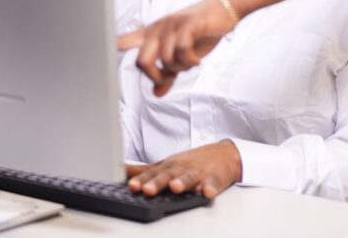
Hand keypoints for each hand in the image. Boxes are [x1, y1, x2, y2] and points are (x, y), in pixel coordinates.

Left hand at [117, 0, 236, 96]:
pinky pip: (181, 50)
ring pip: (166, 60)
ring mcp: (173, 24)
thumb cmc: (203, 30)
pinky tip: (197, 60)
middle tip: (172, 77)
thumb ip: (169, 72)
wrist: (226, 8)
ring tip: (192, 63)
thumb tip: (157, 93)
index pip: (125, 40)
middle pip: (141, 61)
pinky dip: (189, 61)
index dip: (112, 50)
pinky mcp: (188, 24)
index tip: (106, 56)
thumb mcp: (184, 54)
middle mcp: (159, 28)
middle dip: (156, 76)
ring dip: (180, 68)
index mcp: (154, 32)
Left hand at [126, 141, 242, 197]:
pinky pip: (213, 184)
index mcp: (170, 166)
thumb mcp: (167, 163)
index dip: (142, 180)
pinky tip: (207, 192)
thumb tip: (122, 171)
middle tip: (147, 190)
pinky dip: (210, 188)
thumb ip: (145, 170)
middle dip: (158, 182)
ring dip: (182, 182)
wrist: (225, 154)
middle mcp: (182, 168)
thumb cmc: (192, 162)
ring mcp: (199, 173)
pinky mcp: (215, 178)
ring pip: (189, 178)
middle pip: (169, 175)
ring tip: (175, 188)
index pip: (153, 174)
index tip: (132, 186)